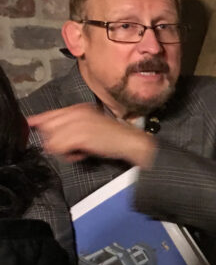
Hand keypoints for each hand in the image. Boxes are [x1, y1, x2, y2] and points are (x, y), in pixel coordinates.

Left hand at [27, 104, 155, 166]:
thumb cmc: (113, 136)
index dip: (40, 122)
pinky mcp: (80, 136)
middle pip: (47, 127)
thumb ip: (70, 124)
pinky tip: (80, 154)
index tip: (35, 125)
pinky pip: (60, 148)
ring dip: (62, 149)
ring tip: (77, 150)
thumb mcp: (90, 124)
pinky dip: (68, 156)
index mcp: (78, 109)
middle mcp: (75, 113)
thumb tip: (50, 128)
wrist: (130, 142)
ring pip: (52, 140)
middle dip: (53, 139)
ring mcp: (77, 124)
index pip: (49, 114)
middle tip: (70, 145)